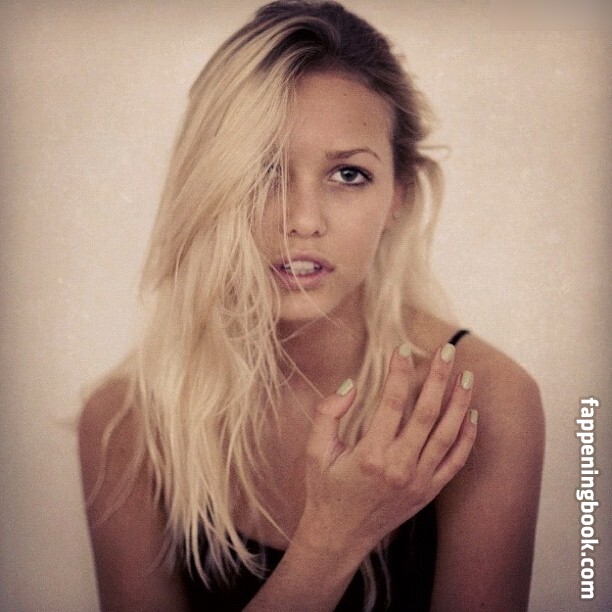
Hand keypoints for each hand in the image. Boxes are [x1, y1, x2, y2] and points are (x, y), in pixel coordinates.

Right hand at [297, 342, 476, 556]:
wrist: (339, 537)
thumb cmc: (325, 490)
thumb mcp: (315, 451)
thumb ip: (329, 414)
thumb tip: (351, 384)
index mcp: (370, 454)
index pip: (391, 401)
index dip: (399, 371)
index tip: (403, 348)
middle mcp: (399, 467)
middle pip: (426, 412)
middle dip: (438, 376)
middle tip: (448, 349)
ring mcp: (418, 481)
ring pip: (447, 434)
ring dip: (459, 402)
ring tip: (467, 375)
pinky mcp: (428, 492)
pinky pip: (455, 461)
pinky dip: (466, 437)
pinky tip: (471, 414)